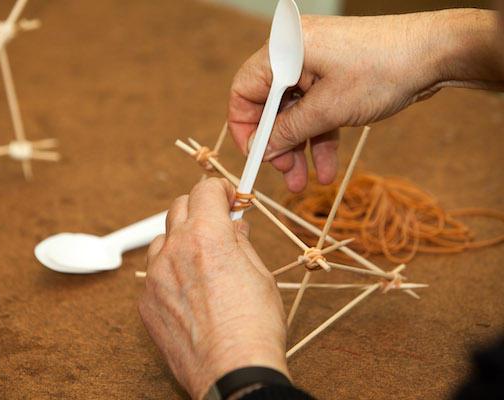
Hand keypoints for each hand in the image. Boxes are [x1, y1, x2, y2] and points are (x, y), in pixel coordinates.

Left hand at [139, 178, 288, 398]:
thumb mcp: (260, 275)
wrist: (233, 371)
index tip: (229, 197)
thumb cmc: (254, 327)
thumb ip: (241, 243)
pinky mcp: (146, 302)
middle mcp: (175, 250)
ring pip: (162, 239)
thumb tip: (235, 227)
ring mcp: (156, 276)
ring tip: (202, 262)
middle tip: (217, 224)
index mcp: (206, 236)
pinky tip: (190, 292)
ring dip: (181, 240)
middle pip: (178, 207)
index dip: (221, 190)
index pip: (205, 190)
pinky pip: (155, 273)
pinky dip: (170, 272)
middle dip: (200, 209)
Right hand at [228, 9, 502, 191]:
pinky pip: (317, 110)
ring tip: (304, 182)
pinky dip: (320, 137)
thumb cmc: (383, 70)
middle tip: (286, 174)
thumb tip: (261, 150)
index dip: (245, 128)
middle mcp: (294, 55)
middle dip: (278, 144)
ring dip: (300, 148)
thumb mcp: (328, 109)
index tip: (254, 158)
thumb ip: (288, 131)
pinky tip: (327, 168)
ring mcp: (315, 66)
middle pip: (270, 106)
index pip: (244, 90)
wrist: (435, 54)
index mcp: (284, 50)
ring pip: (295, 113)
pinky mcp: (332, 78)